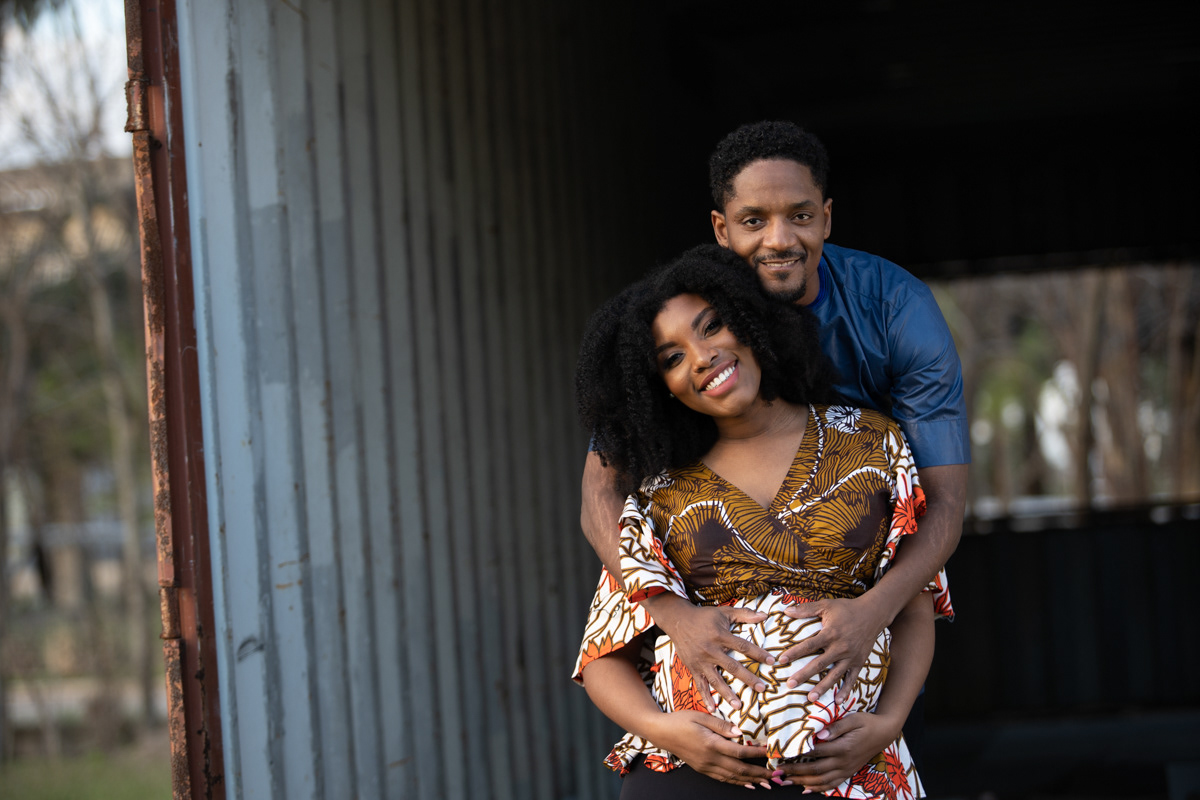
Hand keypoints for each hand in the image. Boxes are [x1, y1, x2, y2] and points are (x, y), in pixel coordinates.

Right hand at [643, 595, 771, 711]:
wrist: (678, 620)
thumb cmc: (704, 616)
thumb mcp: (724, 612)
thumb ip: (744, 614)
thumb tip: (764, 615)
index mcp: (720, 635)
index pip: (743, 646)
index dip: (758, 654)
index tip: (772, 662)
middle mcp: (711, 650)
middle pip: (732, 667)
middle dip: (748, 678)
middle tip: (762, 689)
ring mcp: (701, 660)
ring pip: (716, 680)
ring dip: (727, 693)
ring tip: (738, 706)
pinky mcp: (693, 667)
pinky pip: (700, 684)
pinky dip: (705, 697)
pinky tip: (713, 709)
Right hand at [649, 711, 777, 787]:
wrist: (661, 732)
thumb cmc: (680, 720)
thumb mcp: (700, 716)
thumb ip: (721, 725)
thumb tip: (739, 732)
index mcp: (711, 744)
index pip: (739, 752)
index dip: (756, 754)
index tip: (770, 752)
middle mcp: (710, 759)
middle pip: (739, 770)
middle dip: (759, 773)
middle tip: (775, 775)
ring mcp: (706, 766)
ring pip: (732, 777)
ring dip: (751, 781)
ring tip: (767, 784)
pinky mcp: (702, 769)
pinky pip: (723, 779)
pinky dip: (737, 783)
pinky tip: (747, 784)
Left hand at [778, 596, 886, 702]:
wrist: (873, 614)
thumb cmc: (847, 609)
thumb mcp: (826, 605)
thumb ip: (806, 609)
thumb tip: (786, 611)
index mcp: (830, 633)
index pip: (809, 645)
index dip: (794, 653)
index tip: (781, 660)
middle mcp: (840, 648)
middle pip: (819, 664)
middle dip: (804, 675)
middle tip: (790, 685)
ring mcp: (850, 657)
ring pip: (834, 675)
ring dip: (822, 688)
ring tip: (810, 698)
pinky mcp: (859, 663)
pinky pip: (852, 679)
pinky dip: (846, 691)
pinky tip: (837, 702)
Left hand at [781, 712, 900, 792]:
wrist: (884, 733)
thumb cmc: (867, 723)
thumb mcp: (854, 719)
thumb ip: (837, 727)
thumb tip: (820, 733)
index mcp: (843, 747)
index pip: (815, 752)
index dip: (798, 754)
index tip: (782, 754)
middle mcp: (843, 761)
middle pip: (815, 769)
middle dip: (795, 772)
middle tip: (777, 772)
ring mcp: (846, 769)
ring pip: (822, 780)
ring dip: (802, 782)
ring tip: (786, 781)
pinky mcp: (848, 772)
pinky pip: (832, 784)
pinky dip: (818, 788)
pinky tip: (806, 789)